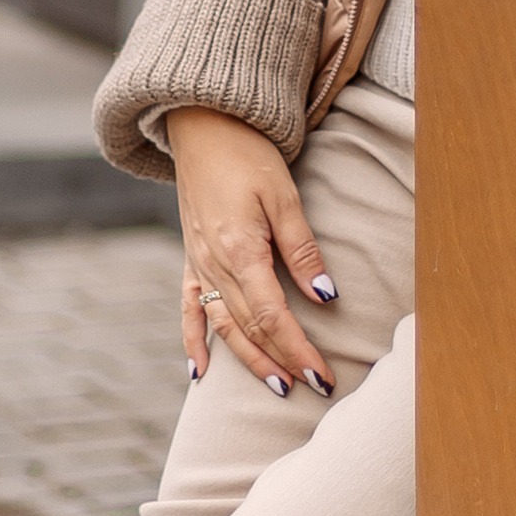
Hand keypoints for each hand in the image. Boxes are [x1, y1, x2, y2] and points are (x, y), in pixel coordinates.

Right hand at [166, 107, 337, 399]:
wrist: (204, 125)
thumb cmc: (248, 155)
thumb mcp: (284, 196)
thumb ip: (303, 248)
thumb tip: (326, 296)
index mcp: (240, 251)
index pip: (274, 316)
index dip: (299, 350)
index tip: (323, 376)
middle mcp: (214, 265)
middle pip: (250, 327)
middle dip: (281, 362)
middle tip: (312, 390)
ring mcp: (198, 264)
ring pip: (223, 325)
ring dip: (248, 359)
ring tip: (276, 387)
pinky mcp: (191, 258)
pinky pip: (189, 308)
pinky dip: (193, 340)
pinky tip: (200, 372)